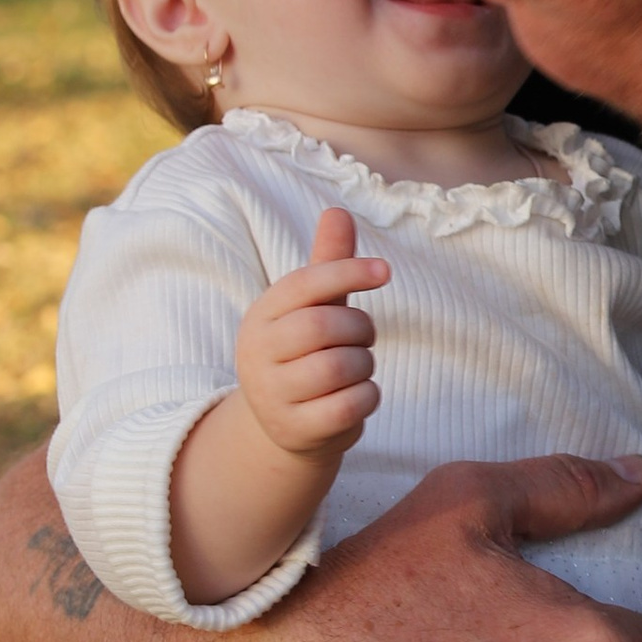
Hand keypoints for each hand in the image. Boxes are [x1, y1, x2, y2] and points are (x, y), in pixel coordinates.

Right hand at [235, 207, 389, 457]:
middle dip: (360, 328)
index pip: (303, 283)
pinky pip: (349, 405)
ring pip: (340, 367)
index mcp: (261, 316)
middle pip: (324, 326)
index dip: (347, 271)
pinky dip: (367, 396)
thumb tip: (338, 211)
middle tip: (365, 337)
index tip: (384, 271)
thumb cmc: (306, 353)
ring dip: (365, 365)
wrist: (284, 428)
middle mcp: (257, 354)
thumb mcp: (314, 308)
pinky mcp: (296, 430)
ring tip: (357, 368)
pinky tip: (359, 394)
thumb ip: (327, 265)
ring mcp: (273, 396)